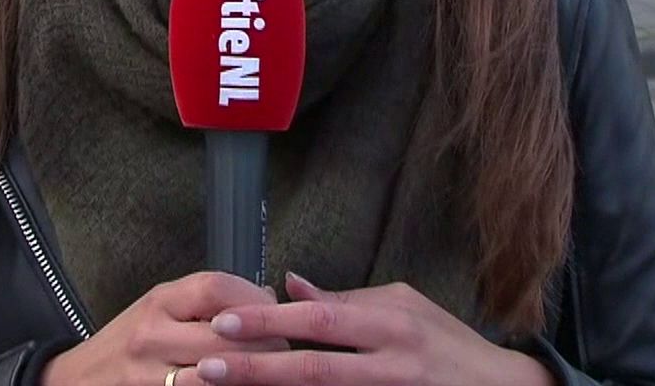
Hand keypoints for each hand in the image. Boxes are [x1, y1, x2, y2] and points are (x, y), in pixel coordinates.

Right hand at [42, 273, 284, 385]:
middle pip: (227, 336)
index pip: (216, 287)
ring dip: (252, 375)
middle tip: (281, 350)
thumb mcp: (157, 309)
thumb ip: (204, 301)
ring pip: (221, 376)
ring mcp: (151, 376)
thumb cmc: (126, 345)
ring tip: (266, 374)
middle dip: (266, 345)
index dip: (255, 300)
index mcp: (158, 301)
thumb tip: (264, 300)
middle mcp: (152, 336)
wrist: (76, 382)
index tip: (273, 313)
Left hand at [194, 273, 553, 385]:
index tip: (225, 321)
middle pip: (314, 369)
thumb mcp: (403, 308)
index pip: (321, 320)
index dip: (271, 322)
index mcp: (391, 324)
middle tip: (208, 367)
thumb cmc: (447, 344)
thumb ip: (346, 300)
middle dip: (256, 369)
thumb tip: (291, 284)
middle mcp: (392, 363)